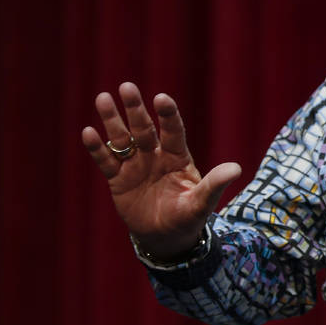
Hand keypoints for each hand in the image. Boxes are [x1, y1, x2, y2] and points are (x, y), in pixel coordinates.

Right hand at [81, 82, 241, 259]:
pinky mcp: (118, 179)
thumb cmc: (187, 217)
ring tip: (102, 98)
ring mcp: (135, 166)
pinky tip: (88, 132)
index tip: (161, 98)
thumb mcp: (202, 203)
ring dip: (112, 121)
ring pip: (122, 139)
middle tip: (126, 86)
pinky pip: (106, 161)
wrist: (165, 238)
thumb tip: (236, 169)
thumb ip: (214, 184)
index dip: (168, 115)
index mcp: (177, 157)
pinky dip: (97, 148)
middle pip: (143, 128)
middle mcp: (155, 155)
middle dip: (135, 109)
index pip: (173, 131)